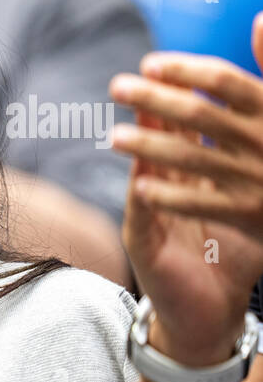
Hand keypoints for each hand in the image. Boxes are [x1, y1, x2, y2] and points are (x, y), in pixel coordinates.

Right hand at [108, 12, 262, 364]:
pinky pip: (143, 217)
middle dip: (153, 107)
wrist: (210, 316)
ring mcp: (151, 216)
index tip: (185, 65)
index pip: (187, 126)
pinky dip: (144, 198)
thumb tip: (262, 126)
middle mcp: (166, 190)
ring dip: (136, 147)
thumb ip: (248, 166)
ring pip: (143, 172)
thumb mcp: (248, 206)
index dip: (186, 95)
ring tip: (131, 119)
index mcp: (192, 176)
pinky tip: (140, 181)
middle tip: (145, 77)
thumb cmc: (232, 259)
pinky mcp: (144, 246)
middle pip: (159, 140)